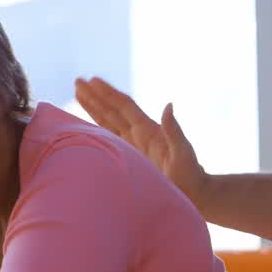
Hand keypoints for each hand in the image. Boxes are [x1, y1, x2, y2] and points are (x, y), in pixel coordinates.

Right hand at [74, 77, 208, 206]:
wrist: (194, 192)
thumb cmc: (189, 174)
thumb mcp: (183, 152)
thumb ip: (174, 130)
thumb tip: (169, 105)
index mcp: (148, 129)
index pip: (124, 106)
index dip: (108, 94)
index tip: (93, 80)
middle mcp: (139, 133)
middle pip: (112, 110)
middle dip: (95, 96)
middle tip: (78, 80)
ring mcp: (133, 143)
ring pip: (108, 120)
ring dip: (93, 107)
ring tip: (78, 92)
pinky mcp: (130, 155)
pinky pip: (109, 136)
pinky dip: (96, 127)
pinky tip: (86, 122)